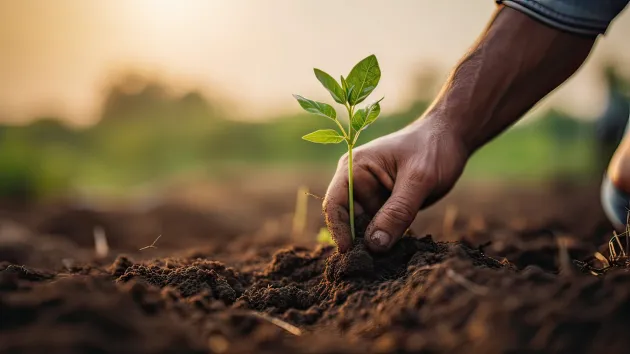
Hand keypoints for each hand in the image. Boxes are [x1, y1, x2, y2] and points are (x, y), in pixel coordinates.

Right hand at [323, 117, 468, 252]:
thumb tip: (375, 245)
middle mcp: (357, 183)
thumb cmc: (433, 148)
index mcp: (355, 168)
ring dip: (375, 245)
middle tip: (373, 266)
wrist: (452, 138)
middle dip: (359, 243)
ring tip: (388, 262)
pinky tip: (398, 253)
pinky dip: (388, 241)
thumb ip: (397, 212)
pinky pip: (381, 229)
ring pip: (365, 229)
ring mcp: (372, 196)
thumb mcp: (419, 180)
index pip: (335, 204)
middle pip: (349, 221)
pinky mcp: (386, 206)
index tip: (350, 253)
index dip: (339, 230)